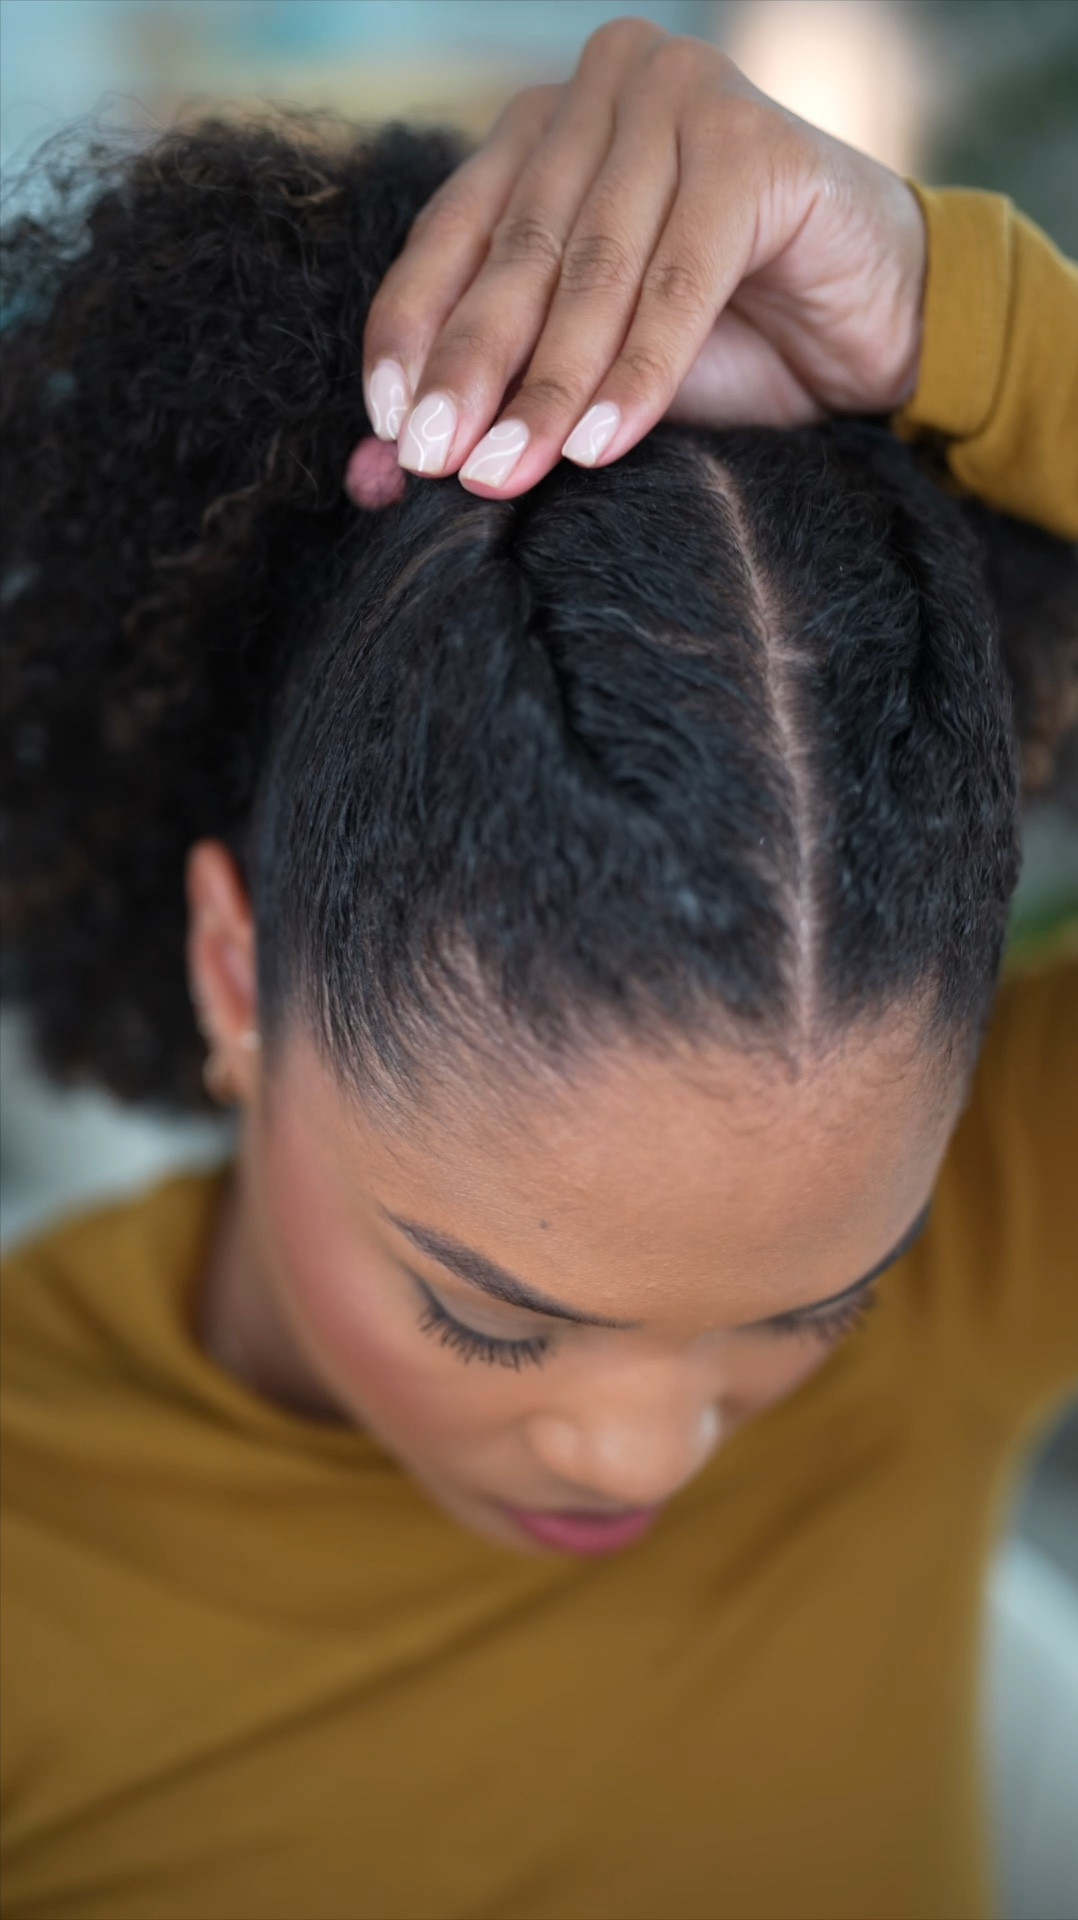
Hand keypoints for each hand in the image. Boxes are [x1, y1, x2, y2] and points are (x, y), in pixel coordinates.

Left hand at [361, 17, 926, 498]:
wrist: (878, 327)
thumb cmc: (726, 345)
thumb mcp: (590, 378)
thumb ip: (491, 408)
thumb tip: (365, 481)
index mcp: (544, 127)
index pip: (450, 232)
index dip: (413, 333)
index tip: (387, 432)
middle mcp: (604, 90)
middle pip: (517, 251)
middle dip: (472, 370)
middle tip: (436, 464)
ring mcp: (681, 98)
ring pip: (594, 268)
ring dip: (546, 385)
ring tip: (505, 473)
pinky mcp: (754, 142)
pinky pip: (679, 278)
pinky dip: (639, 370)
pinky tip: (600, 444)